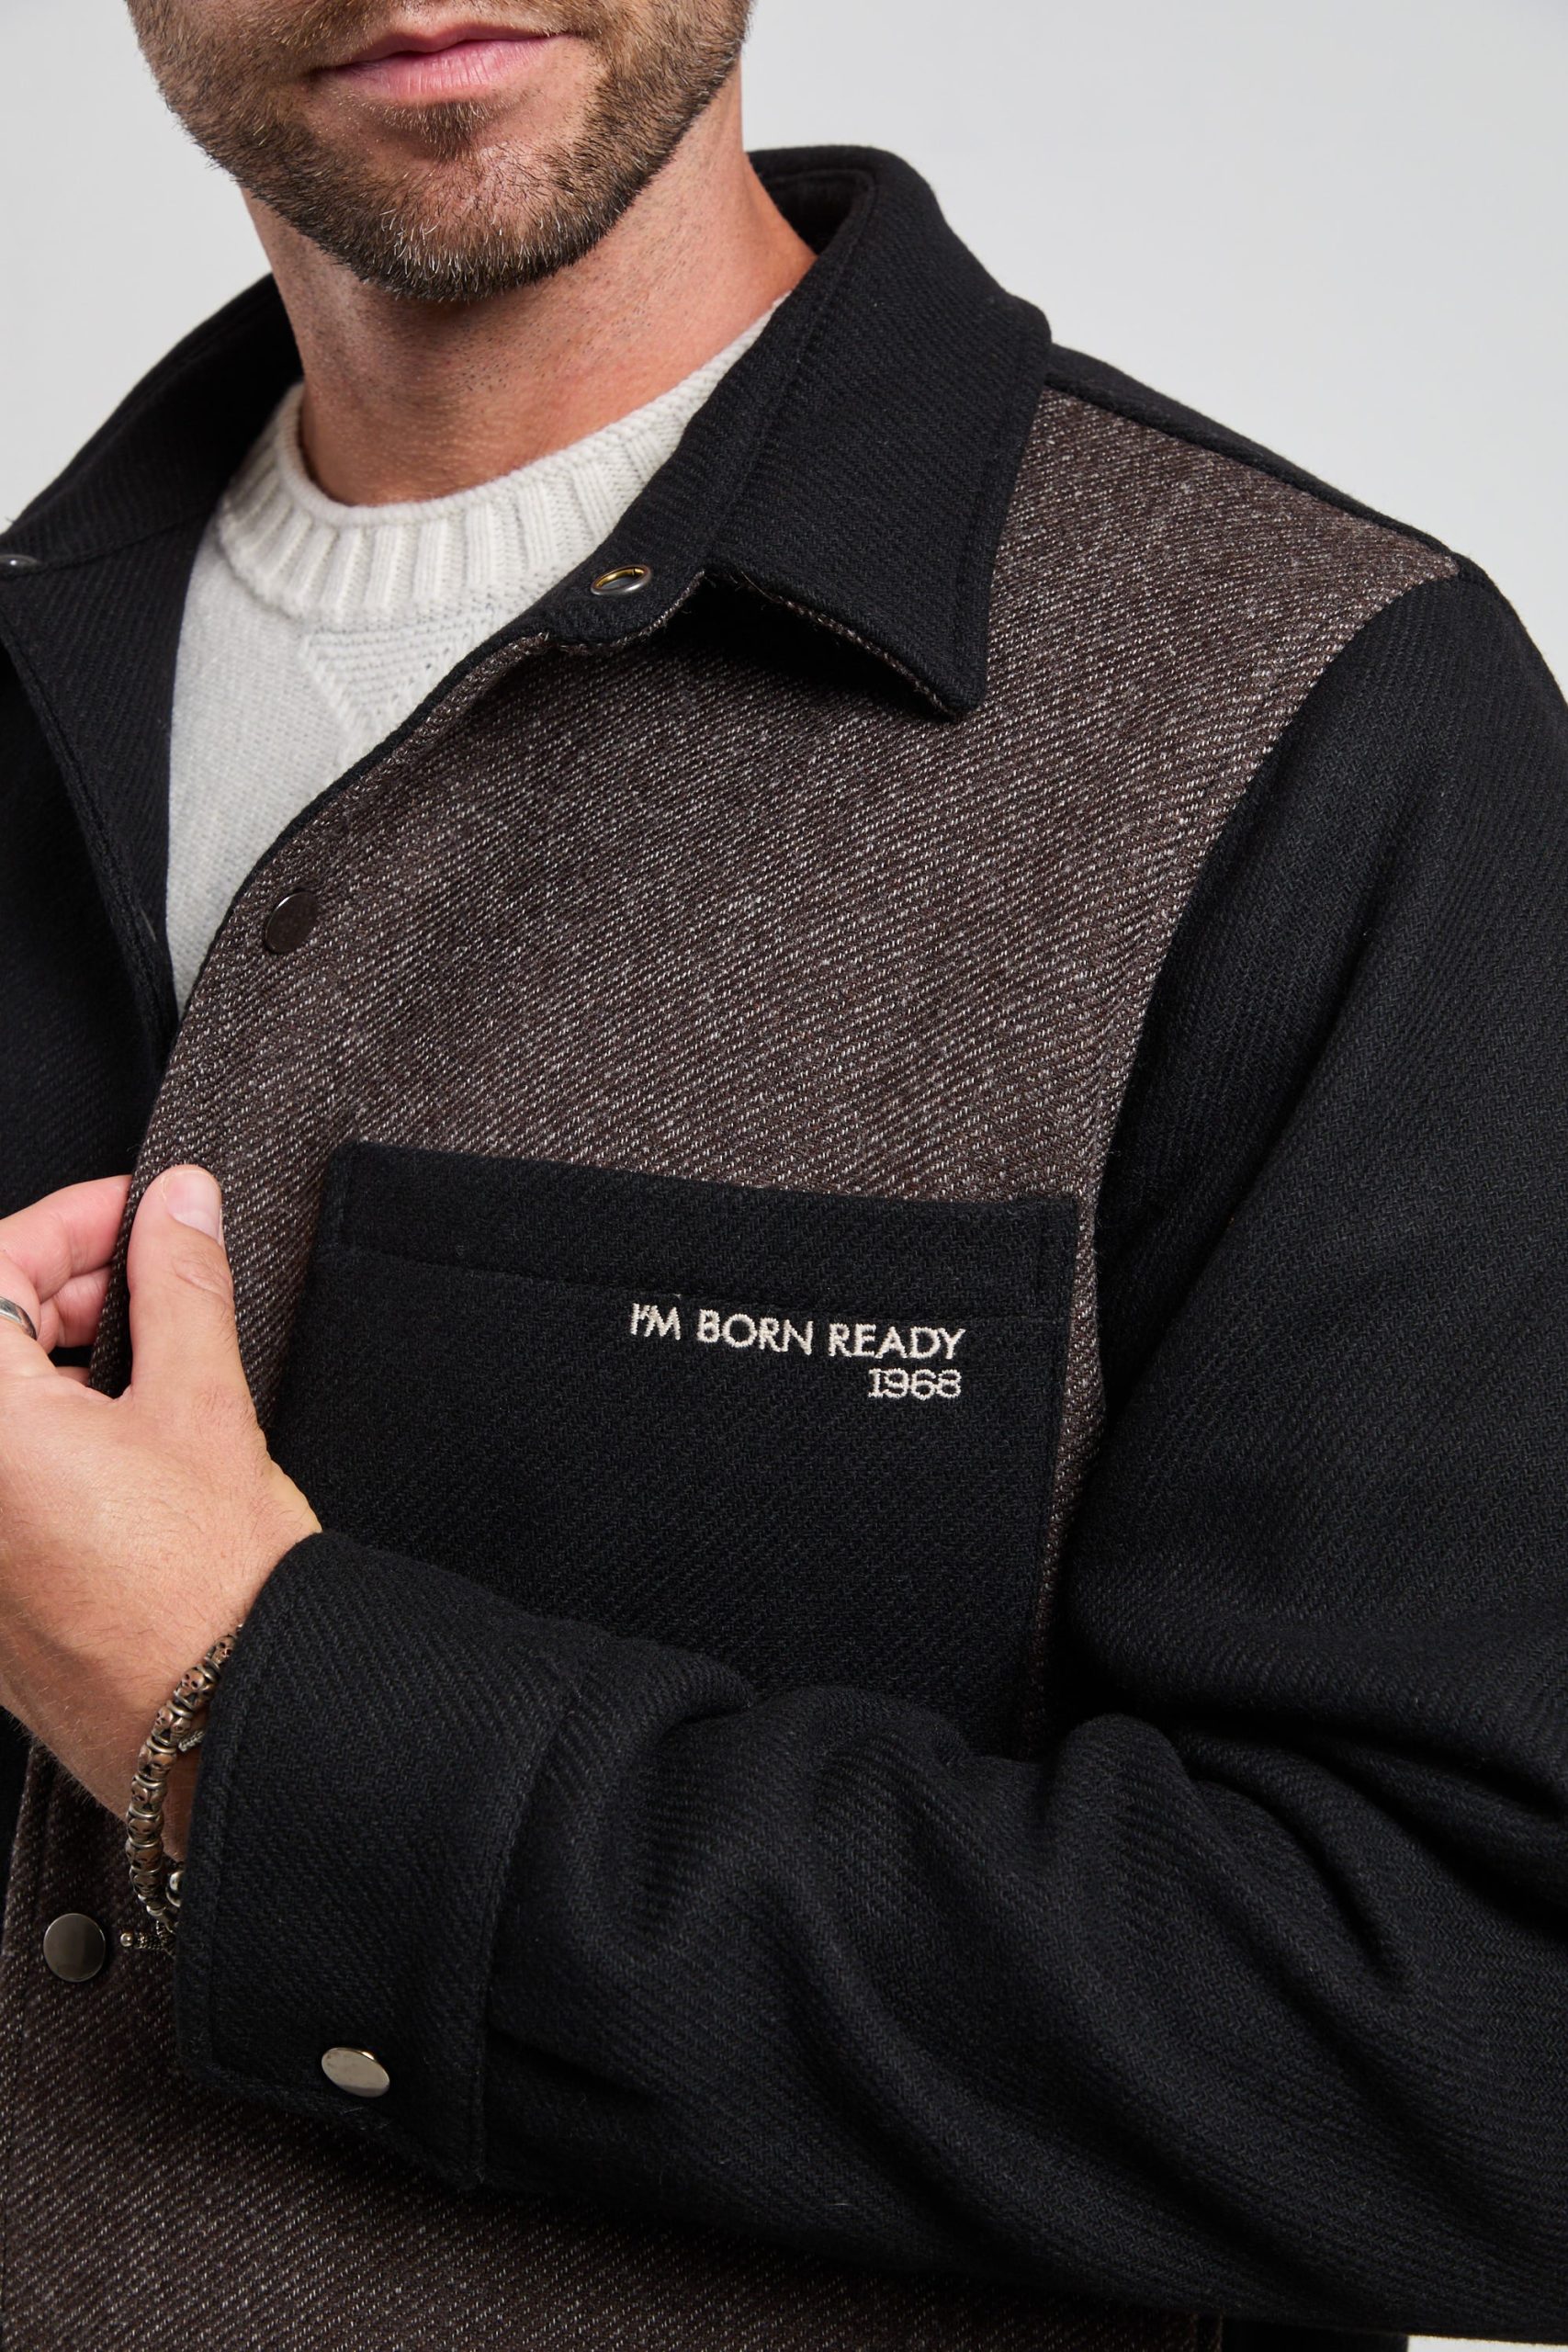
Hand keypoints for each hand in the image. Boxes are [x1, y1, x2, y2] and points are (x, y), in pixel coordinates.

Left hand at [0, 1166, 319, 1855]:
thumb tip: (179, 1205)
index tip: (143, 1211)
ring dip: (52, 1356)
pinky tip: (124, 1427)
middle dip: (63, 1288)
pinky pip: (0, 1473)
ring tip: (155, 1355)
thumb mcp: (204, 1407)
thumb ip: (182, 1285)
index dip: (75, 1223)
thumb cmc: (212, 1598)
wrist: (221, 1733)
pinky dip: (41, 1429)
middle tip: (158, 1274)